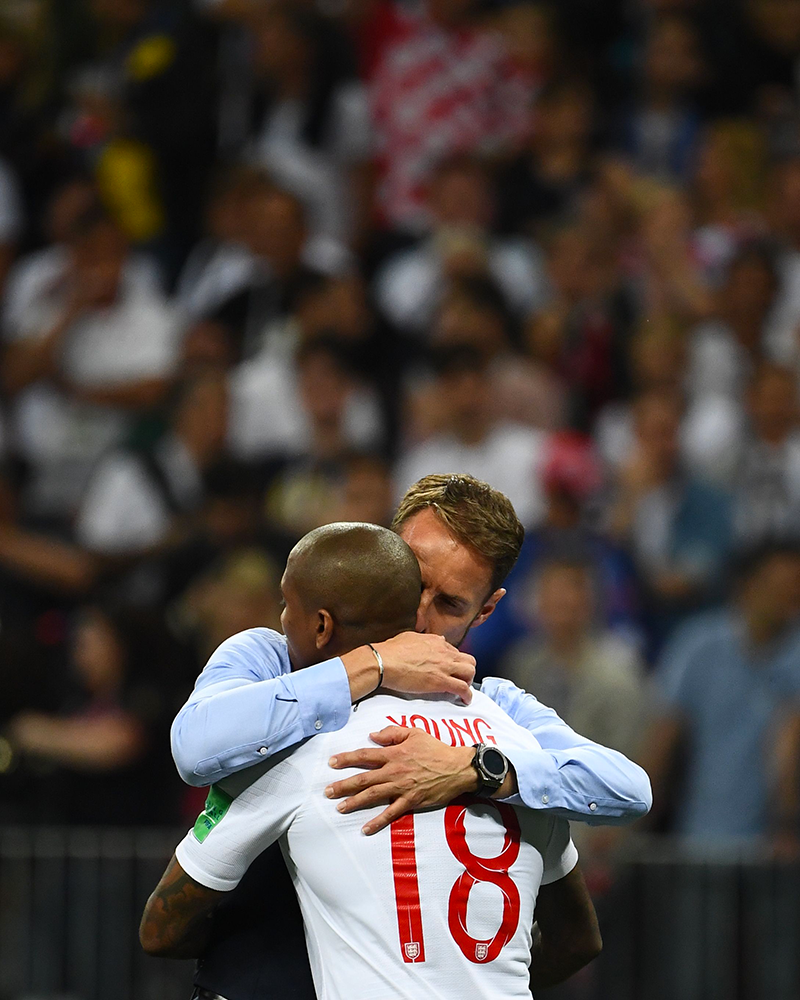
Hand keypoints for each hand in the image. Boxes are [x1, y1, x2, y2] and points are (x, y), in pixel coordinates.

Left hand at [325, 726, 477, 834]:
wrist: (457, 767)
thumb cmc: (436, 749)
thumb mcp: (414, 733)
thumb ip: (392, 733)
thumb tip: (372, 735)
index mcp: (394, 753)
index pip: (365, 755)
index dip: (347, 759)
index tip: (331, 763)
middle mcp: (394, 771)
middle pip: (364, 778)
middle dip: (343, 785)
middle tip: (327, 791)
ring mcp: (401, 788)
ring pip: (373, 795)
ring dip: (355, 802)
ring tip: (339, 808)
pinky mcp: (411, 802)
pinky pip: (391, 813)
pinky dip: (378, 822)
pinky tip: (365, 829)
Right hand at [374, 632, 475, 703]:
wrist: (384, 662)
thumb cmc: (391, 651)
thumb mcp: (410, 637)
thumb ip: (424, 639)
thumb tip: (433, 640)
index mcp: (436, 642)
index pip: (455, 651)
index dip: (454, 661)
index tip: (451, 668)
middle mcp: (444, 652)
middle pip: (468, 660)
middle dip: (466, 670)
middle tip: (460, 678)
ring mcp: (444, 667)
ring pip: (470, 672)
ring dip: (468, 681)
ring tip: (463, 688)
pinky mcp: (441, 681)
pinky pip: (462, 688)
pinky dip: (467, 695)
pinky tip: (465, 699)